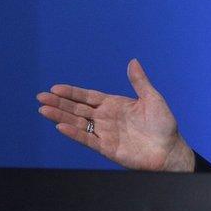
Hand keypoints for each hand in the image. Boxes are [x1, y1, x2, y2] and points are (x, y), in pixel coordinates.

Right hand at [36, 59, 194, 171]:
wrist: (170, 149)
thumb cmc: (163, 124)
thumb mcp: (152, 98)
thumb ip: (140, 81)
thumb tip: (133, 61)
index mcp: (115, 105)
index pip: (88, 97)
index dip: (72, 93)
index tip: (55, 88)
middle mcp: (106, 118)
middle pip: (78, 109)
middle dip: (59, 103)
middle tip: (41, 97)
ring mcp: (105, 133)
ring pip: (78, 123)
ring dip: (60, 116)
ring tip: (43, 110)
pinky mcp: (107, 148)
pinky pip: (87, 139)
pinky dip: (74, 133)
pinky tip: (60, 126)